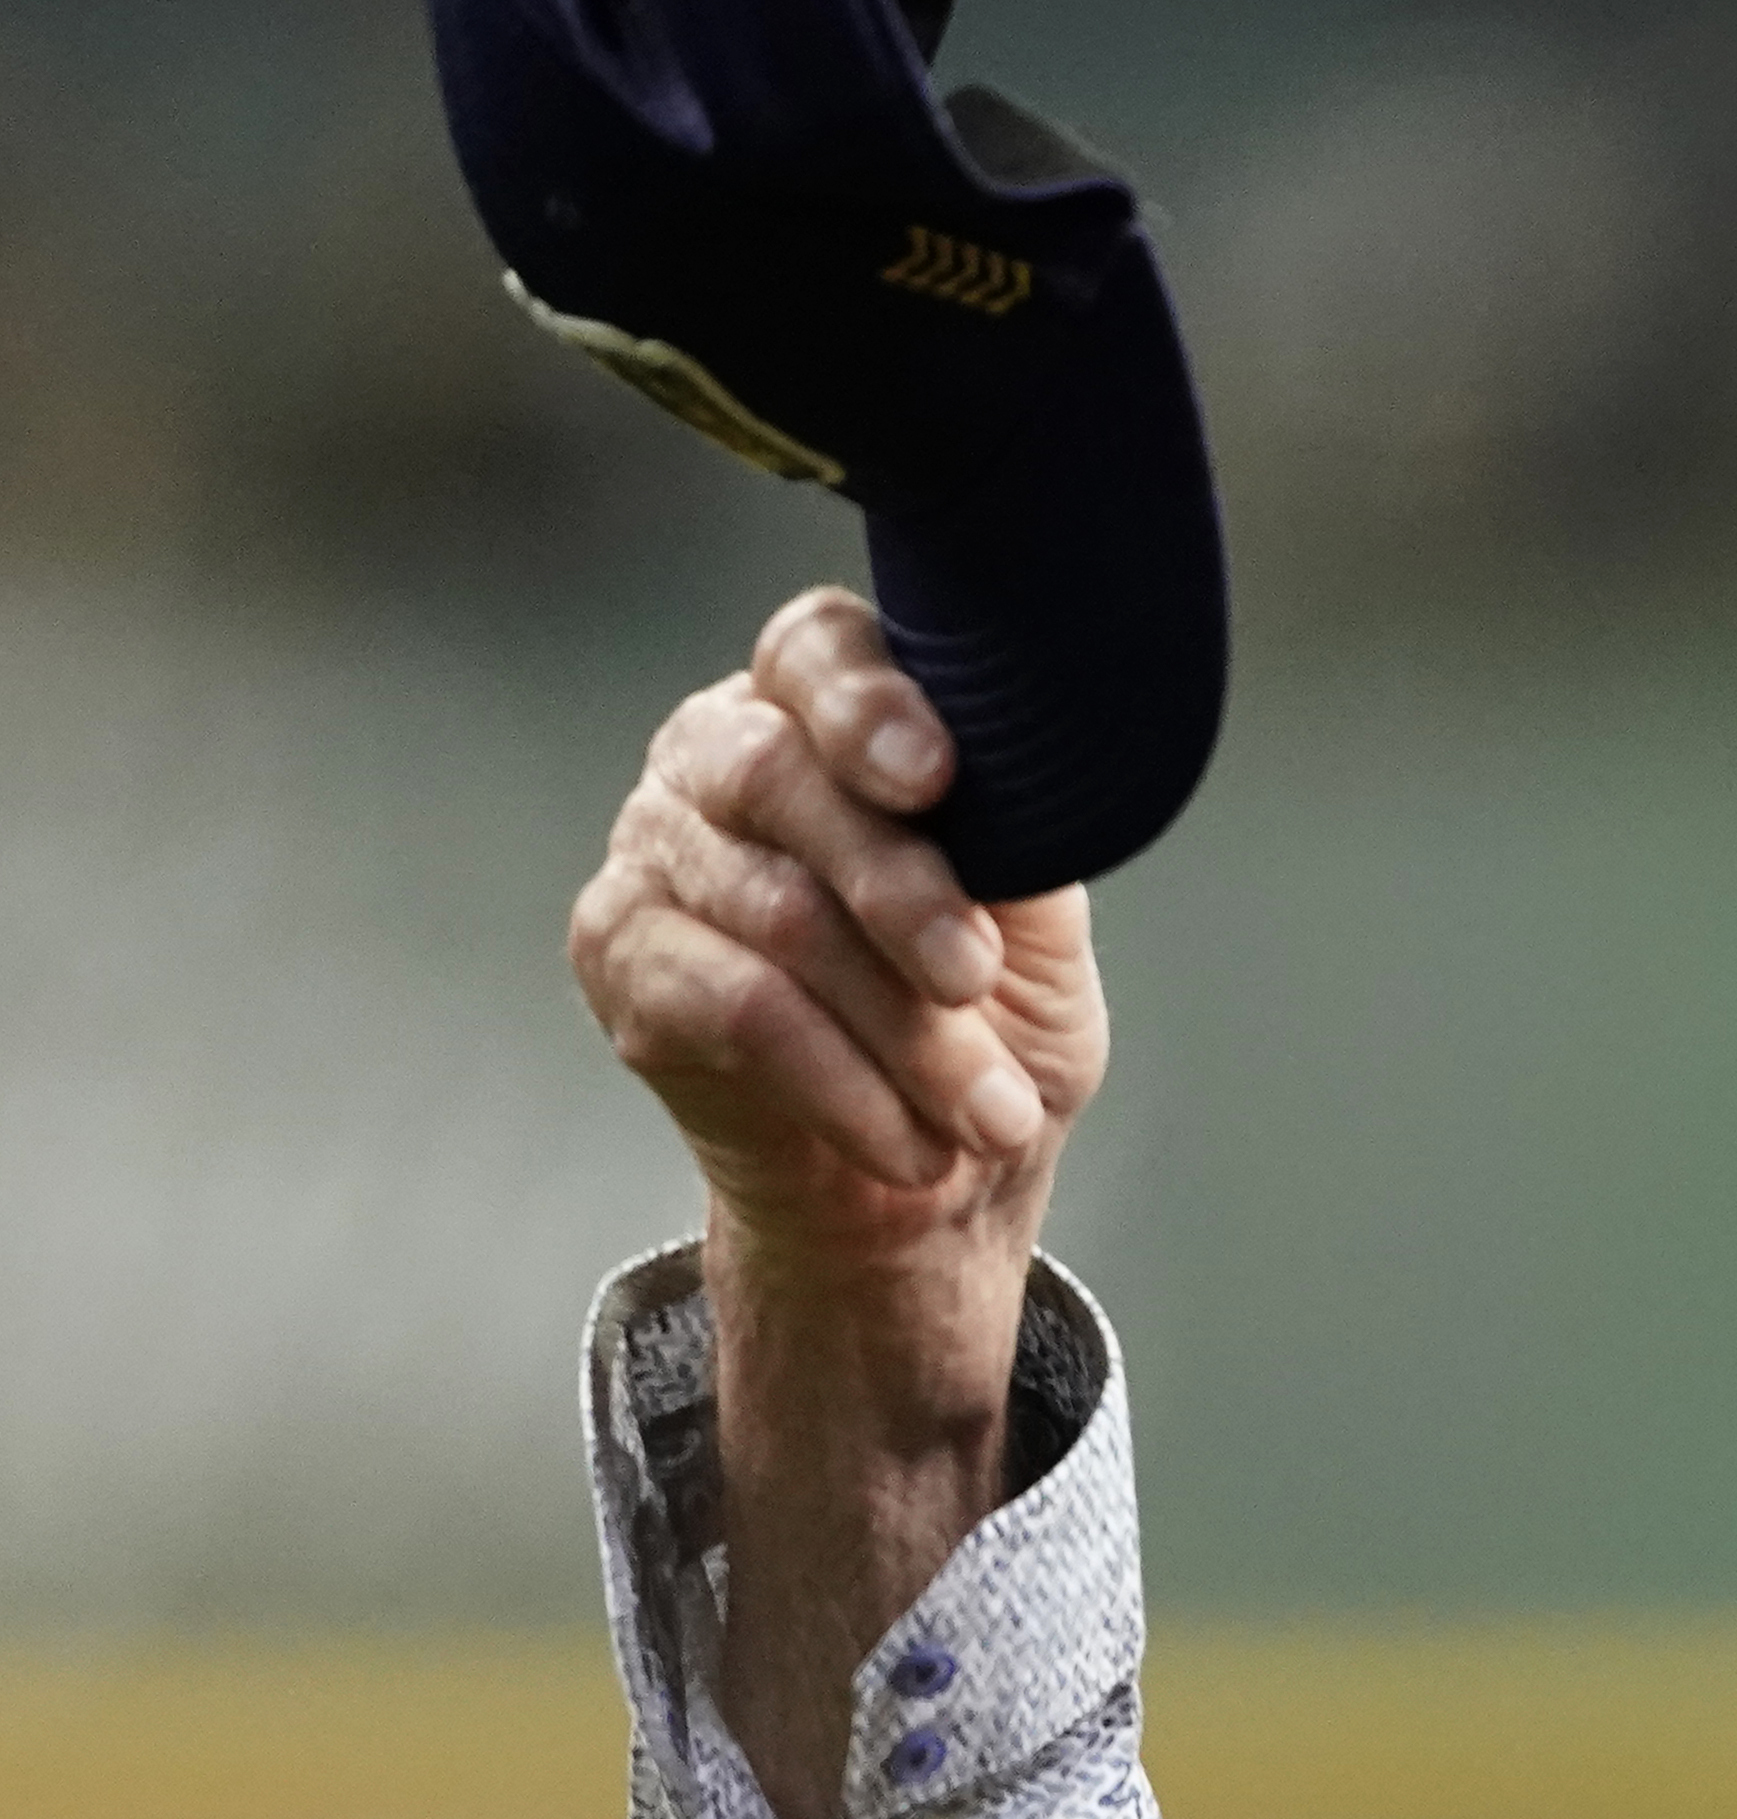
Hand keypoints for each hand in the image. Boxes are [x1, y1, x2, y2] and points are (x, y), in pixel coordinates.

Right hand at [570, 584, 1104, 1284]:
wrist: (930, 1166)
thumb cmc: (991, 1014)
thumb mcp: (1038, 919)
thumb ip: (1020, 833)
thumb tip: (1029, 787)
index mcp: (825, 710)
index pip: (818, 652)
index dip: (867, 703)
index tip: (934, 777)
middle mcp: (719, 754)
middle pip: (778, 775)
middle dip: (899, 888)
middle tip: (977, 980)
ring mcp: (654, 847)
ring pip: (777, 915)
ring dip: (905, 1031)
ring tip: (993, 1115)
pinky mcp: (616, 955)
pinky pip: (735, 1011)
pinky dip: (843, 1086)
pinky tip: (909, 1144)